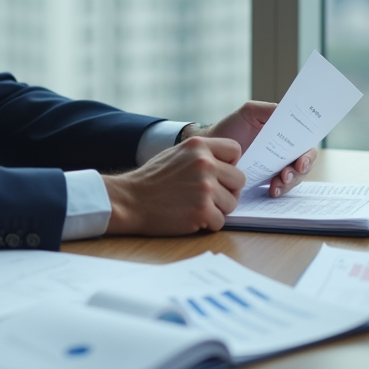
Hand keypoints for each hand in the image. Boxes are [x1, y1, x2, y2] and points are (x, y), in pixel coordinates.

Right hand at [103, 136, 244, 234]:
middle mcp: (204, 163)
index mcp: (198, 145)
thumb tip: (226, 164)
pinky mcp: (202, 210)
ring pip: (232, 203)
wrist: (129, 200)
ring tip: (194, 206)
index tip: (217, 174)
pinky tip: (190, 217)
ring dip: (217, 209)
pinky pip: (221, 221)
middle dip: (226, 190)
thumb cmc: (152, 180)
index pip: (235, 150)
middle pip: (238, 179)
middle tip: (207, 196)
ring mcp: (205, 187)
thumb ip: (201, 155)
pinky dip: (207, 224)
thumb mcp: (176, 154)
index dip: (229, 164)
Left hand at [184, 101, 317, 198]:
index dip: (308, 153)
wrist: (210, 149)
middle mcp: (285, 149)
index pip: (305, 143)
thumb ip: (269, 110)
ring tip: (277, 184)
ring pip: (294, 177)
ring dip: (290, 183)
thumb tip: (287, 112)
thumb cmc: (230, 127)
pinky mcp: (267, 180)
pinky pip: (280, 187)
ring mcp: (277, 166)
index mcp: (285, 132)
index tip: (301, 161)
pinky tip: (272, 191)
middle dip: (300, 171)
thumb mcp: (249, 112)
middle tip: (287, 175)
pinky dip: (280, 190)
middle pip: (304, 162)